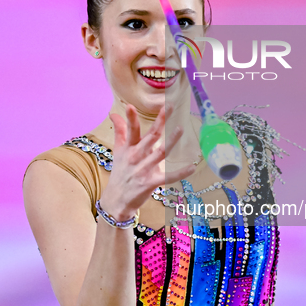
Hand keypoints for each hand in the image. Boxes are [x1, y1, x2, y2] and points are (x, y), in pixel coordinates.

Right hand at [99, 104, 195, 220]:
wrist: (116, 200)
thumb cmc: (120, 173)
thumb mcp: (118, 151)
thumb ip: (119, 131)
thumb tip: (114, 113)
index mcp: (130, 148)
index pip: (131, 130)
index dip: (131, 119)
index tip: (130, 106)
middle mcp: (137, 157)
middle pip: (151, 136)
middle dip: (160, 121)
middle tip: (170, 106)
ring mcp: (144, 170)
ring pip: (161, 153)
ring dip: (171, 141)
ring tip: (180, 129)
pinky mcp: (151, 182)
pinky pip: (168, 177)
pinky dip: (180, 173)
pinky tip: (191, 167)